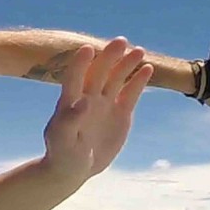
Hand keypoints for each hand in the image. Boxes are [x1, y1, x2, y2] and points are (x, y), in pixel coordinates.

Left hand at [43, 38, 152, 181]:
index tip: (88, 49)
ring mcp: (105, 103)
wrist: (74, 167)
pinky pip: (130, 93)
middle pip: (99, 72)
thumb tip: (83, 102)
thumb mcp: (62, 140)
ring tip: (139, 50)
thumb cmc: (62, 154)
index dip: (80, 63)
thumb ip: (70, 121)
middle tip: (121, 41)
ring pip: (116, 78)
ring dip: (126, 64)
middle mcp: (88, 97)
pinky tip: (148, 68)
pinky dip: (138, 81)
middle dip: (109, 57)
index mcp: (69, 101)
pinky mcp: (120, 113)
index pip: (74, 77)